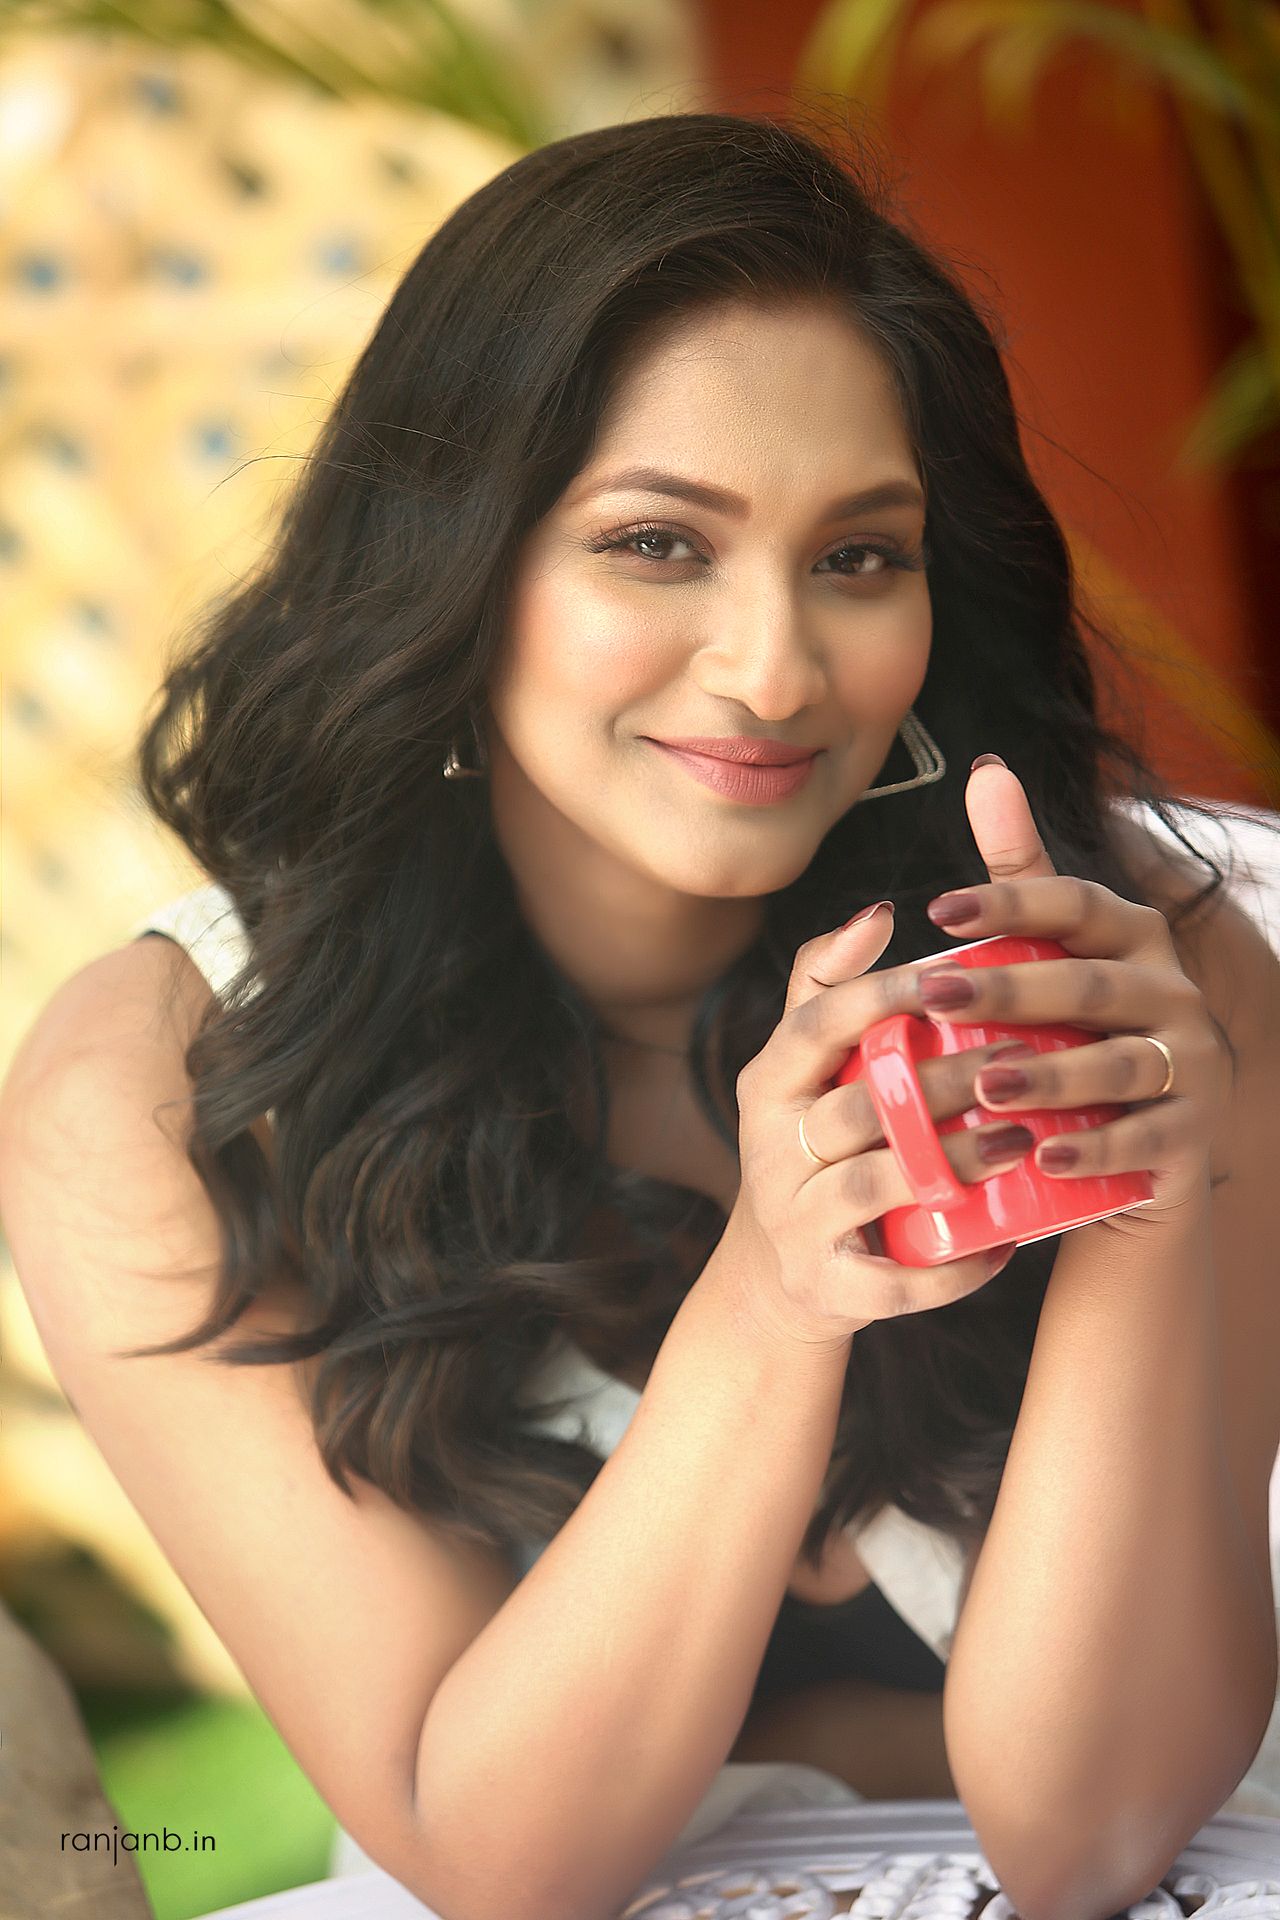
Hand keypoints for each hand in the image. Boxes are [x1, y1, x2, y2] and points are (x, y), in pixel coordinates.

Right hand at [725, 903, 1040, 1354]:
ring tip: (1024, 1138)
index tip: (953, 973)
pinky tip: (1008, 1244)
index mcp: (768, 1084)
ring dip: (955, 1160)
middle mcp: (770, 1148)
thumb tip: (879, 910)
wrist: (783, 1277)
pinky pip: (895, 1281)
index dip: (880, 996)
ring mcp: (794, 1220)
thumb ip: (828, 988)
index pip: (816, 1026)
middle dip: (942, 1079)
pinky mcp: (826, 1286)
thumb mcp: (801, 1071)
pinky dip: (954, 1267)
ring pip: (878, 1184)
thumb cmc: (814, 1147)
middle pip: (859, 1105)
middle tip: (1021, 1054)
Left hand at [921, 755, 1230, 1222]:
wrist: (1147, 1142)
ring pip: (1119, 1063)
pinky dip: (1098, 1150)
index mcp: (1133, 937)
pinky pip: (1147, 1139)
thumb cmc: (1079, 1029)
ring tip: (984, 1083)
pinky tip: (1044, 1158)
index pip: (1074, 903)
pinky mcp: (1192, 1133)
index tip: (935, 908)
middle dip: (1010, 989)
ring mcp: (1189, 1063)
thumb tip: (987, 768)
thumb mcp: (1054, 949)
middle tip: (934, 994)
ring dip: (1052, 1075)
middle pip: (1089, 984)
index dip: (1008, 903)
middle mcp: (1171, 991)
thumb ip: (1021, 870)